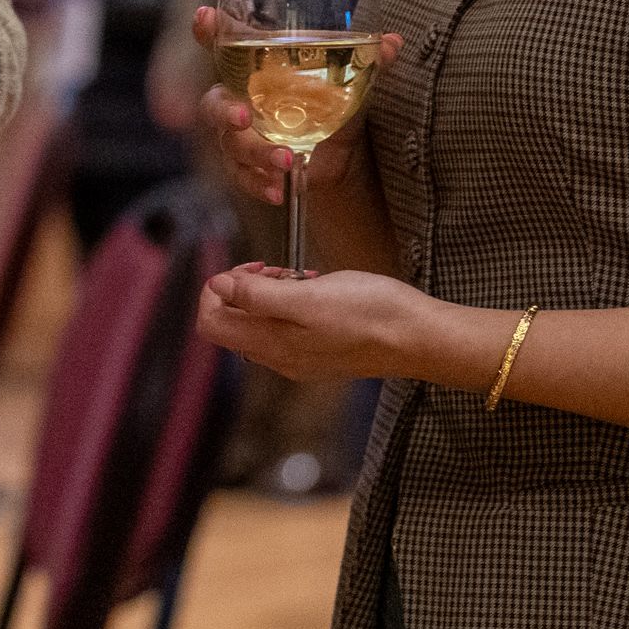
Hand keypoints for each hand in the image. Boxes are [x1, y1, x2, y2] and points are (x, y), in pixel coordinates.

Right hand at [193, 5, 394, 206]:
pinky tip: (277, 189)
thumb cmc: (334, 103)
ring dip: (255, 153)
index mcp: (257, 67)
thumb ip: (369, 61)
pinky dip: (258, 183)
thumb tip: (393, 44)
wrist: (339, 155)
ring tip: (286, 160)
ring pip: (230, 145)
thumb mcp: (352, 82)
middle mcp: (240, 98)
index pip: (224, 43)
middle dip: (224, 110)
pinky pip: (242, 177)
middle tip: (243, 117)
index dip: (209, 30)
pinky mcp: (249, 167)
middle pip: (214, 102)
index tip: (205, 18)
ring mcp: (241, 136)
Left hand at [197, 264, 468, 386]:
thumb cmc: (369, 313)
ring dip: (270, 293)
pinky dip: (292, 303)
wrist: (417, 337)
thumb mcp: (307, 296)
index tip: (247, 269)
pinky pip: (288, 326)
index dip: (217, 290)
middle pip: (233, 323)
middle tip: (275, 269)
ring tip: (298, 276)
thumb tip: (216, 287)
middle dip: (244, 289)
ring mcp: (301, 358)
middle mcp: (280, 359)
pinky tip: (316, 288)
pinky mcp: (321, 351)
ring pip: (261, 322)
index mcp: (271, 346)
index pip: (210, 324)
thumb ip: (257, 296)